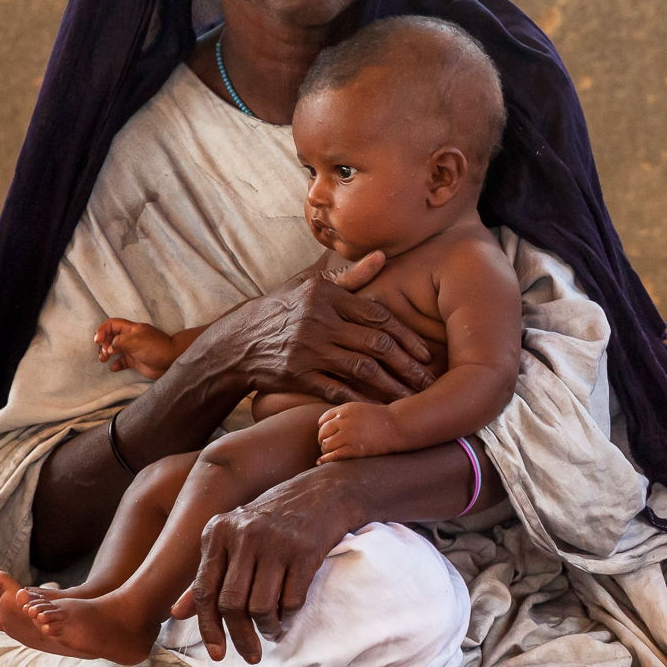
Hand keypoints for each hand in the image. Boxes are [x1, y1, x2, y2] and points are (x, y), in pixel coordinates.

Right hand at [95, 318, 178, 378]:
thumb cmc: (155, 348)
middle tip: (104, 352)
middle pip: (110, 337)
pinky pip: (122, 362)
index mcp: (131, 329)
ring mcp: (133, 350)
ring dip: (106, 353)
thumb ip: (119, 341)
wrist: (172, 361)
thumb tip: (109, 347)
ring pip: (114, 349)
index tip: (98, 340)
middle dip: (103, 343)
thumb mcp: (135, 340)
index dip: (102, 330)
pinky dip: (115, 364)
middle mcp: (131, 338)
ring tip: (103, 359)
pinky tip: (114, 367)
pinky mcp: (136, 361)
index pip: (112, 324)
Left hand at [171, 464, 359, 662]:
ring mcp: (275, 541)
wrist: (323, 493)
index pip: (204, 591)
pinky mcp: (305, 550)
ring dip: (267, 628)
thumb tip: (177, 613)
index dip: (208, 628)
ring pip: (261, 606)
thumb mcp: (233, 538)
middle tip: (251, 654)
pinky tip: (288, 615)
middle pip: (231, 603)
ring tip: (272, 631)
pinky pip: (291, 599)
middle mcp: (243, 534)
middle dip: (241, 636)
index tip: (217, 653)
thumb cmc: (273, 520)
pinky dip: (289, 615)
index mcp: (218, 532)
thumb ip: (207, 574)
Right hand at [215, 253, 434, 405]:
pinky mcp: (297, 375)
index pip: (378, 315)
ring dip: (392, 386)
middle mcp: (318, 320)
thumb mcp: (309, 285)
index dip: (407, 335)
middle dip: (408, 364)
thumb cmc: (282, 310)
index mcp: (325, 295)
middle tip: (430, 380)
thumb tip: (383, 256)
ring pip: (362, 369)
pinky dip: (361, 400)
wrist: (236, 344)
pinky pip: (336, 390)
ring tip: (415, 399)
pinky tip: (381, 410)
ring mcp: (306, 349)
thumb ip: (350, 276)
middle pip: (375, 343)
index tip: (426, 353)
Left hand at [317, 402, 405, 462]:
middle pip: (322, 433)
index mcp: (345, 410)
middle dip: (323, 440)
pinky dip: (325, 460)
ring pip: (326, 445)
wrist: (398, 426)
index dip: (322, 429)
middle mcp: (344, 421)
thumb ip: (345, 415)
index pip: (323, 421)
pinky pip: (333, 455)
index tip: (327, 435)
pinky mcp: (354, 449)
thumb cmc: (381, 419)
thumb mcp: (360, 410)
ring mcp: (348, 435)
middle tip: (327, 446)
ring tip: (331, 453)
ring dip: (326, 450)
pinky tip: (322, 462)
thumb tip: (326, 426)